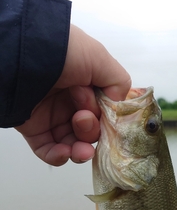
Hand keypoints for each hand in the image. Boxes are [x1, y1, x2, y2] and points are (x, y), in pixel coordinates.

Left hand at [15, 25, 130, 165]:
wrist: (23, 57)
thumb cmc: (61, 53)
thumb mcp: (99, 58)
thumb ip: (118, 81)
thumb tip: (118, 105)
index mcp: (85, 84)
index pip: (103, 111)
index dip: (106, 117)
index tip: (104, 114)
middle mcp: (69, 100)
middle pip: (90, 130)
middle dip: (91, 130)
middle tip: (82, 117)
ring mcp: (51, 116)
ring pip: (72, 144)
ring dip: (81, 150)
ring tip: (81, 149)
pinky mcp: (34, 129)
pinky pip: (49, 151)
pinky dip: (59, 156)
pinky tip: (65, 152)